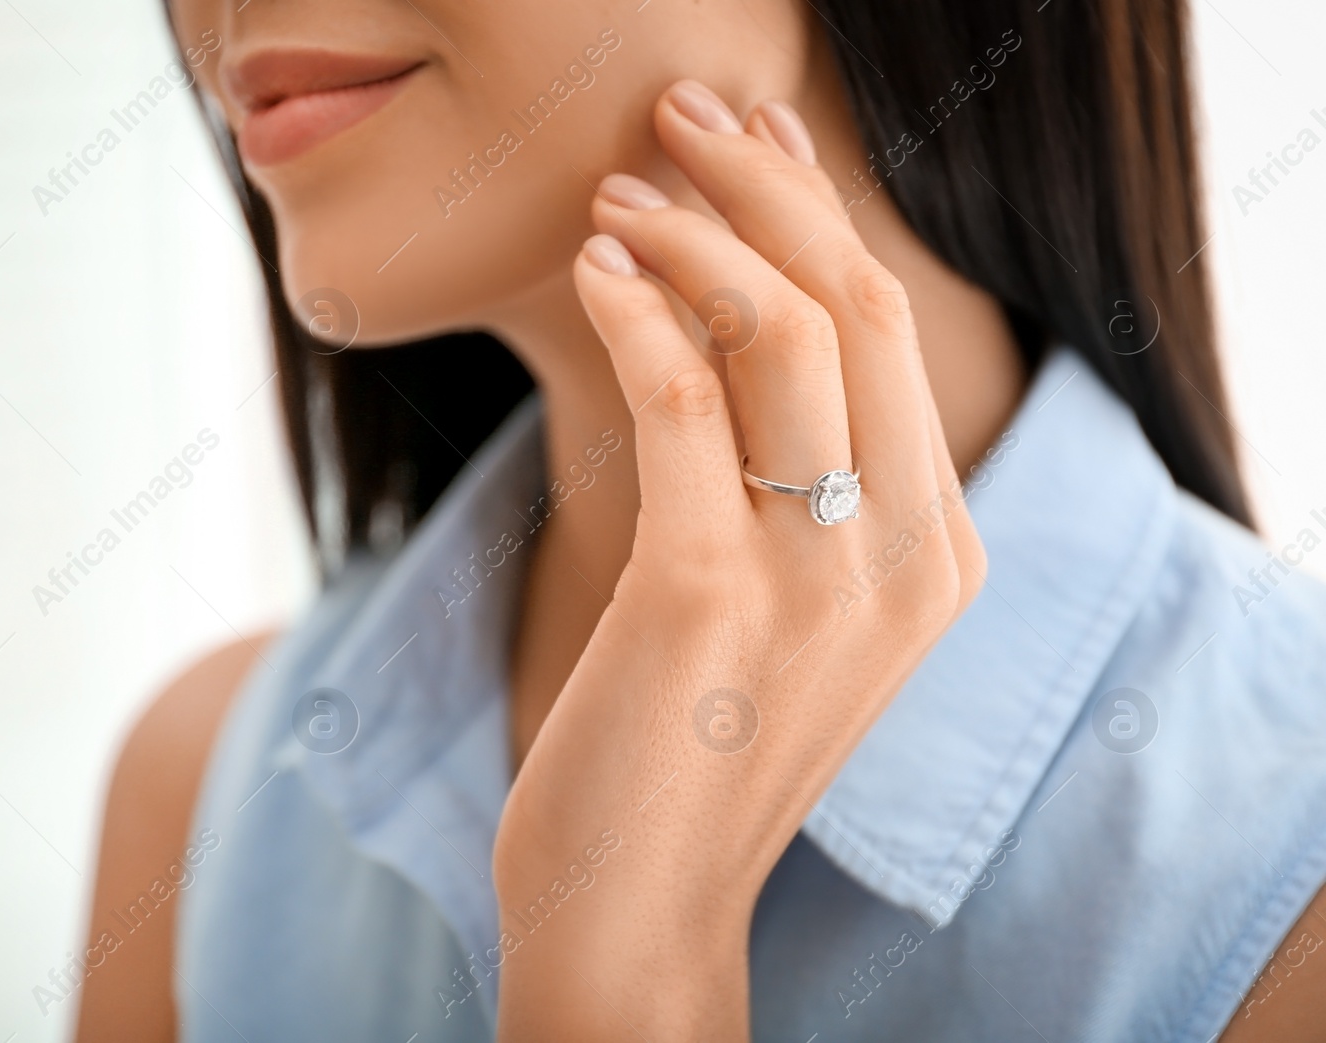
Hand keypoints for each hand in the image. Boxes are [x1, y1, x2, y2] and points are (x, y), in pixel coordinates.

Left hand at [493, 80, 984, 1040]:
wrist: (640, 907)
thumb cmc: (691, 744)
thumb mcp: (785, 608)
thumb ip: (799, 482)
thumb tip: (741, 321)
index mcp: (938, 554)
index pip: (894, 331)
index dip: (821, 215)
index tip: (751, 146)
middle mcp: (905, 559)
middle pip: (857, 304)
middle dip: (767, 186)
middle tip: (683, 117)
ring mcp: (818, 579)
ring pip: (783, 334)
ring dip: (693, 235)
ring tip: (615, 196)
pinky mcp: (708, 592)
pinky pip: (684, 402)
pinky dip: (639, 312)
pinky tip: (595, 268)